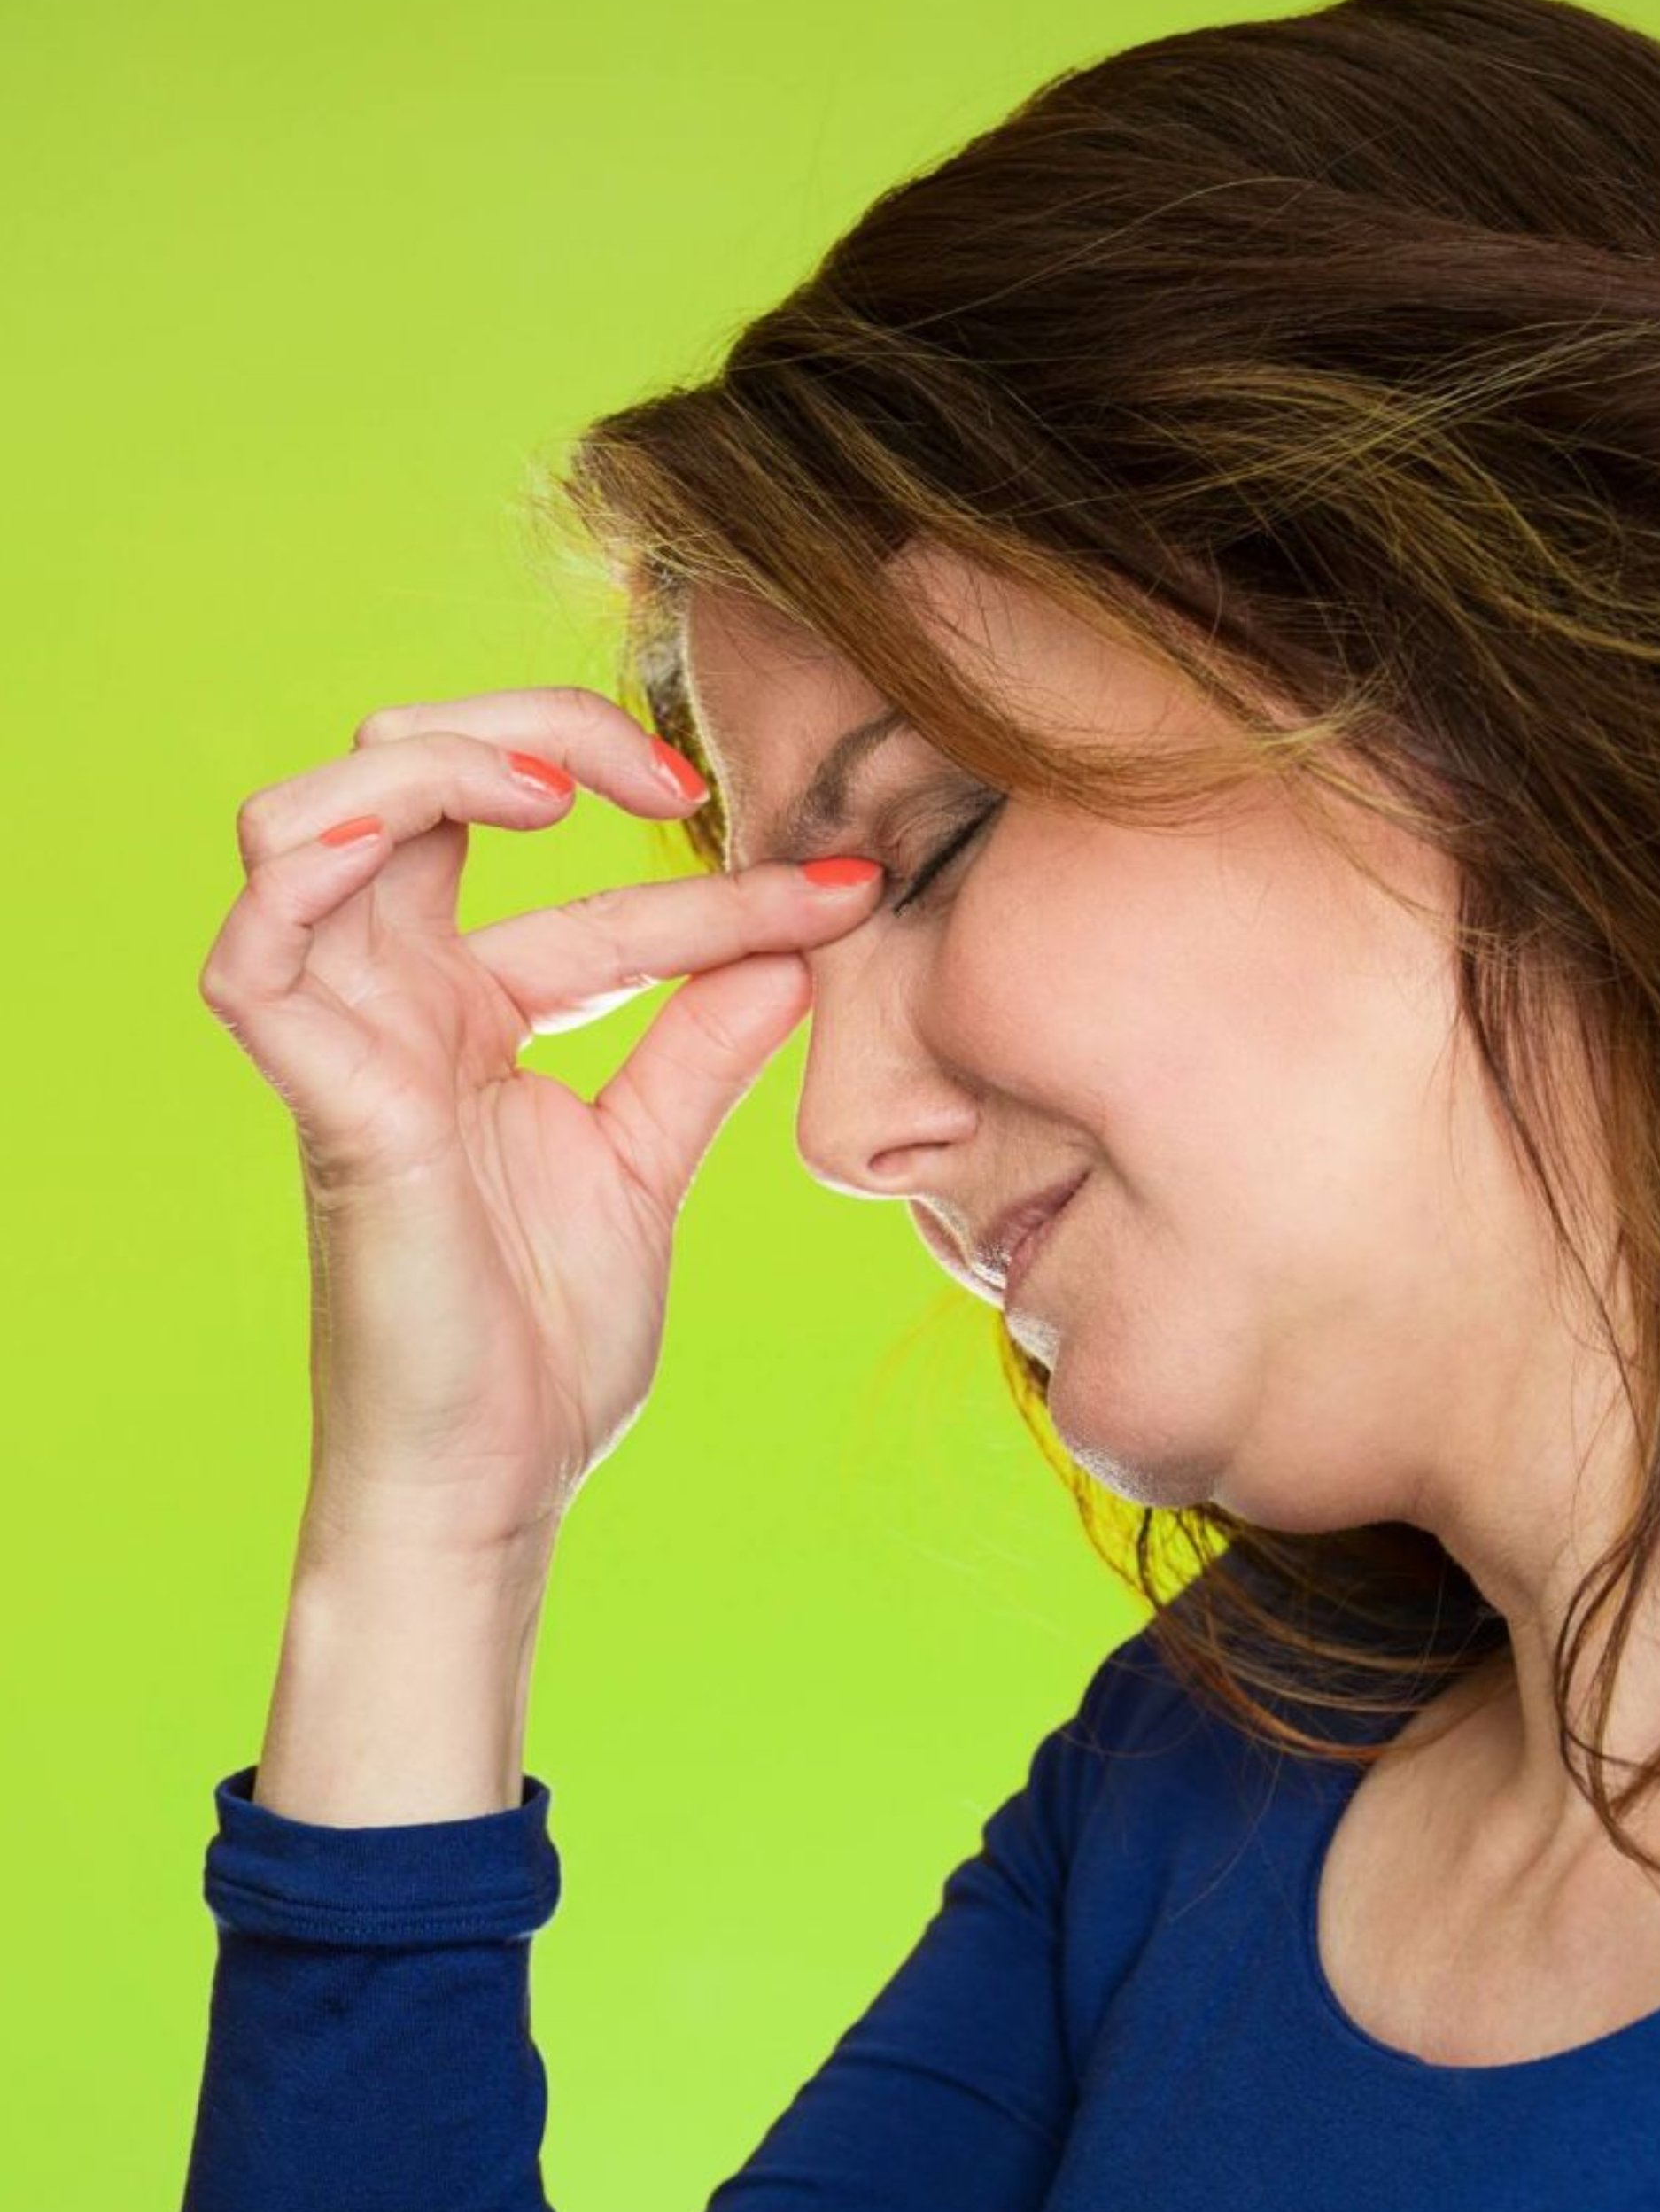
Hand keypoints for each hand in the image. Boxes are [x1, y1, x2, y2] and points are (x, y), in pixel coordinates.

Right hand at [197, 683, 882, 1557]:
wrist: (497, 1479)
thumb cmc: (547, 1340)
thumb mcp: (650, 1161)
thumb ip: (704, 1048)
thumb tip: (800, 950)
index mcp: (467, 1016)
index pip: (577, 890)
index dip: (710, 877)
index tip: (849, 890)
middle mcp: (393, 1006)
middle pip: (410, 783)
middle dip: (533, 732)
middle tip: (672, 781)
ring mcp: (345, 1044)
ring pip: (307, 821)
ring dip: (429, 766)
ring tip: (559, 793)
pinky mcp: (323, 1101)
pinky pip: (257, 946)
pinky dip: (322, 861)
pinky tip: (425, 835)